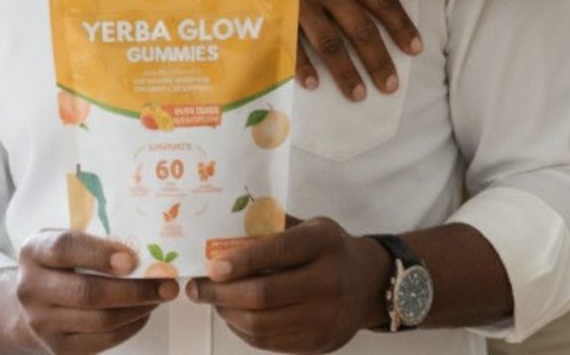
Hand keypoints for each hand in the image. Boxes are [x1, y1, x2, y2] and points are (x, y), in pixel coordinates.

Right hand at [15, 230, 177, 353]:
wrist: (32, 303)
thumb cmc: (60, 264)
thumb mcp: (66, 241)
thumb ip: (95, 238)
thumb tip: (147, 247)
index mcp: (34, 251)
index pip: (65, 248)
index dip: (100, 254)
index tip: (132, 259)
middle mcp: (31, 288)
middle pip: (88, 292)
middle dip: (135, 289)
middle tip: (167, 283)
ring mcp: (42, 322)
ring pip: (100, 320)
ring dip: (138, 309)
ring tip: (160, 296)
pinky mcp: (58, 348)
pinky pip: (103, 340)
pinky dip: (130, 327)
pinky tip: (143, 313)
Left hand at [187, 217, 389, 352]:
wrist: (371, 284)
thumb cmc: (331, 250)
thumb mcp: (312, 226)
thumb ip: (274, 228)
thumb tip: (223, 230)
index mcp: (324, 244)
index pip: (277, 253)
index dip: (240, 261)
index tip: (212, 266)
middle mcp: (328, 282)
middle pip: (263, 295)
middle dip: (222, 293)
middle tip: (199, 287)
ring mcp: (325, 317)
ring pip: (261, 323)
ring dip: (228, 313)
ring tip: (214, 301)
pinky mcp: (319, 343)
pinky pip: (269, 342)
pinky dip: (243, 329)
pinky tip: (234, 315)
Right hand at [295, 0, 420, 101]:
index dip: (401, 26)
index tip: (415, 48)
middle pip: (360, 27)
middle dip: (378, 59)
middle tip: (390, 85)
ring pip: (330, 42)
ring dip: (346, 72)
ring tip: (358, 94)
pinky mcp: (271, 10)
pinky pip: (291, 44)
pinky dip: (303, 67)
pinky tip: (313, 84)